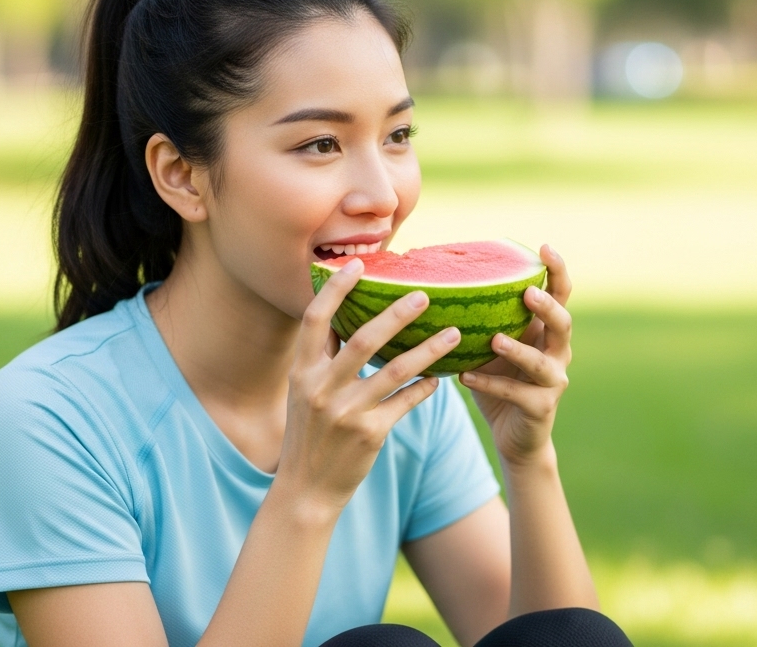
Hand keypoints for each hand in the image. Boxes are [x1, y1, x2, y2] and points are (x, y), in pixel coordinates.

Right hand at [278, 257, 462, 510]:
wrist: (306, 490)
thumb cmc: (309, 434)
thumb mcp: (303, 392)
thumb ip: (322, 357)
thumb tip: (343, 315)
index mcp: (302, 371)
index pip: (315, 319)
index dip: (335, 290)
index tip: (359, 265)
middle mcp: (321, 388)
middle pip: (363, 340)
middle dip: (397, 315)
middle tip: (425, 294)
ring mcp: (346, 412)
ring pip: (394, 371)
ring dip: (428, 350)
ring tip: (455, 334)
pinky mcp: (370, 434)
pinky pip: (405, 402)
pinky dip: (425, 387)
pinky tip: (442, 378)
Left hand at [457, 244, 572, 467]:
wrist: (515, 437)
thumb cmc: (500, 382)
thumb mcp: (492, 347)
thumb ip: (482, 320)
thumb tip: (438, 283)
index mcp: (547, 332)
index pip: (560, 296)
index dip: (556, 271)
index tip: (544, 248)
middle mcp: (558, 353)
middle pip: (564, 324)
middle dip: (547, 307)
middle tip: (528, 293)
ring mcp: (553, 381)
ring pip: (542, 362)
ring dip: (518, 350)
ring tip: (495, 339)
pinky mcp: (541, 407)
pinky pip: (516, 393)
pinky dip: (490, 384)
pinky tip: (465, 377)